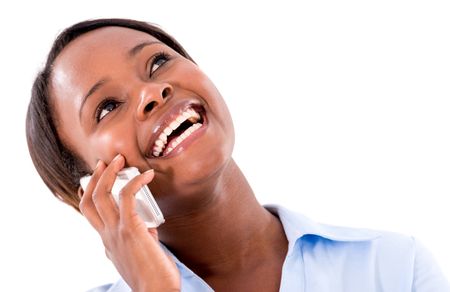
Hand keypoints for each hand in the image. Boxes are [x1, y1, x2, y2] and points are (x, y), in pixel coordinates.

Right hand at [79, 154, 179, 291]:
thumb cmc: (152, 276)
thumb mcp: (137, 257)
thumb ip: (137, 241)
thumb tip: (148, 229)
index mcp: (107, 242)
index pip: (89, 213)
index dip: (88, 192)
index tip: (97, 177)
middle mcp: (106, 236)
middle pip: (89, 201)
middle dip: (95, 178)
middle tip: (107, 162)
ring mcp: (116, 232)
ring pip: (101, 196)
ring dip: (109, 174)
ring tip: (121, 159)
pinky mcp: (130, 230)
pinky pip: (127, 197)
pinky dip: (135, 182)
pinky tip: (147, 175)